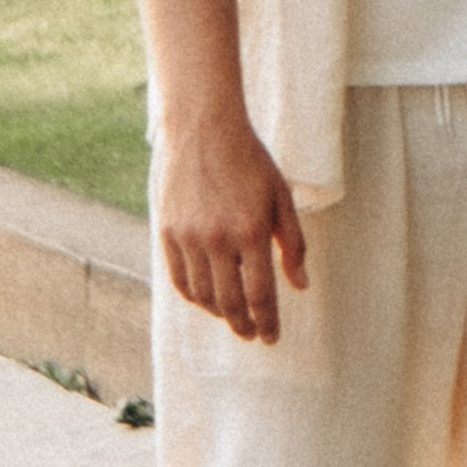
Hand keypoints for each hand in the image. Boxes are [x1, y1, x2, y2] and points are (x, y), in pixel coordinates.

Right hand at [154, 102, 306, 341]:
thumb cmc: (249, 161)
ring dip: (219, 313)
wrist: (203, 129)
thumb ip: (292, 243)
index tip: (272, 337)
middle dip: (244, 325)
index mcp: (251, 231)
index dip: (268, 321)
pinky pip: (179, 279)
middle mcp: (218, 239)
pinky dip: (194, 296)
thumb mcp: (280, 197)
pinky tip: (207, 299)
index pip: (261, 293)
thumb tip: (300, 284)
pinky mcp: (166, 232)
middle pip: (230, 302)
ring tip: (232, 316)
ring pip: (203, 295)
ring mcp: (188, 237)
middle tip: (252, 334)